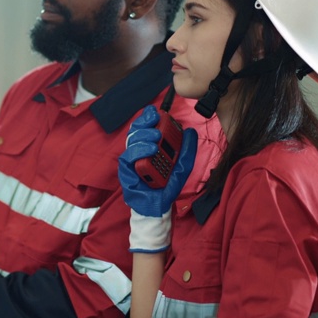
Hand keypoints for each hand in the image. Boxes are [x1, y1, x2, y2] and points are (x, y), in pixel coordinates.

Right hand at [117, 106, 197, 251]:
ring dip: (144, 136)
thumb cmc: (167, 186)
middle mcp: (138, 151)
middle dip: (144, 123)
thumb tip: (190, 131)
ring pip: (132, 141)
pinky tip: (151, 149)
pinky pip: (129, 156)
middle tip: (156, 120)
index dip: (147, 118)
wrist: (159, 205)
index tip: (156, 112)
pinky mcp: (126, 170)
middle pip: (136, 131)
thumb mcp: (182, 165)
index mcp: (149, 147)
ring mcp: (132, 161)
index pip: (145, 128)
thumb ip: (186, 150)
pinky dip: (140, 150)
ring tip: (157, 136)